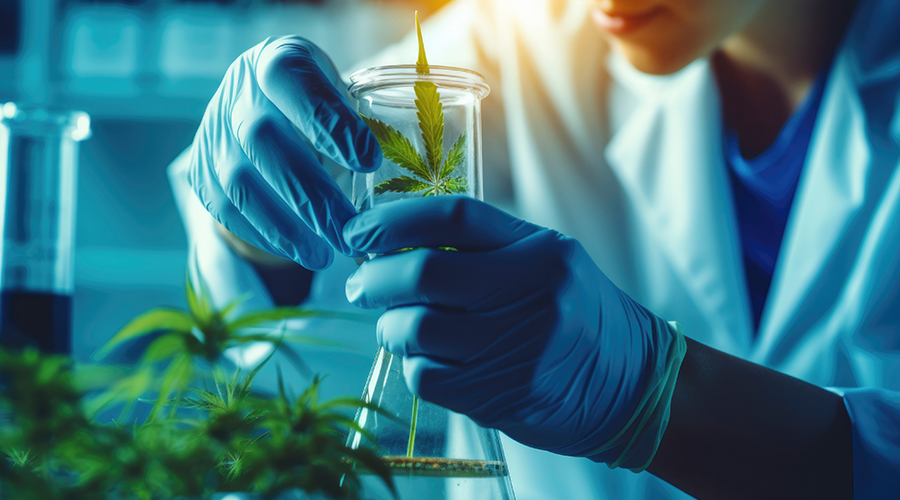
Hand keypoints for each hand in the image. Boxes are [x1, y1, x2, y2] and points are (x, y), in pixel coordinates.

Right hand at [187, 36, 381, 269]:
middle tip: (349, 230)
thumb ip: (363, 119)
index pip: (292, 80)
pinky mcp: (201, 171)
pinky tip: (299, 250)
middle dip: (310, 192)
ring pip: (239, 180)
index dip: (327, 120)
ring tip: (325, 254)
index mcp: (277, 61)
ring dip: (285, 224)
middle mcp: (237, 90)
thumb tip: (398, 169)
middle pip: (263, 139)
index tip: (369, 160)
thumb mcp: (344, 96)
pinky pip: (225, 208)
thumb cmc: (321, 109)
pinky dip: (264, 234)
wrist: (268, 117)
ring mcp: (213, 131)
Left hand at [344, 196, 683, 469]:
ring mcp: (517, 346)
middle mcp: (531, 292)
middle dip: (375, 277)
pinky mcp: (501, 394)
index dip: (393, 220)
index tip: (358, 231)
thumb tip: (396, 244)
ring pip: (417, 328)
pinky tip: (428, 361)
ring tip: (396, 325)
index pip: (453, 217)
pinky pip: (426, 376)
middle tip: (360, 283)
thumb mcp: (548, 264)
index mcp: (540, 250)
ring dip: (391, 327)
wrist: (631, 385)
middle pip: (425, 272)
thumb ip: (485, 248)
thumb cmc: (579, 317)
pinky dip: (414, 366)